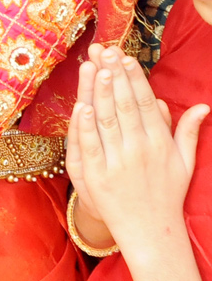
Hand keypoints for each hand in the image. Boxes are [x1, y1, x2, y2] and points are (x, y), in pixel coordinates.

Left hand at [66, 43, 207, 253]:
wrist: (150, 231)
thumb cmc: (166, 193)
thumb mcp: (184, 163)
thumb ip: (188, 132)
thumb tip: (203, 105)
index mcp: (160, 144)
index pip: (146, 104)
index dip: (135, 80)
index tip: (126, 57)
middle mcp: (139, 150)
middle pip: (125, 107)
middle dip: (115, 77)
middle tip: (106, 50)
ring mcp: (117, 163)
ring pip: (106, 121)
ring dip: (98, 93)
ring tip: (93, 67)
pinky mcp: (97, 175)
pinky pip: (90, 146)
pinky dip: (85, 126)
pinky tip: (81, 105)